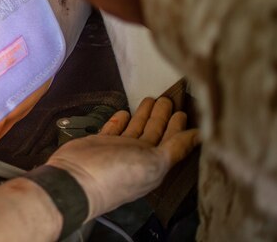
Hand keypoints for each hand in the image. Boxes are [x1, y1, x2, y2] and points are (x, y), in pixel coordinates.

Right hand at [47, 96, 198, 220]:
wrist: (77, 178)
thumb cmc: (118, 174)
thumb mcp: (154, 163)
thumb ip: (176, 148)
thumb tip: (199, 137)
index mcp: (154, 165)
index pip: (172, 143)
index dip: (179, 128)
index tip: (185, 111)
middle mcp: (137, 157)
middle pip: (154, 133)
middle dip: (162, 117)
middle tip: (168, 99)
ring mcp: (118, 149)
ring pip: (135, 128)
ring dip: (143, 115)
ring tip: (150, 99)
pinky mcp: (99, 142)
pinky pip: (113, 128)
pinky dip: (120, 120)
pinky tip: (124, 112)